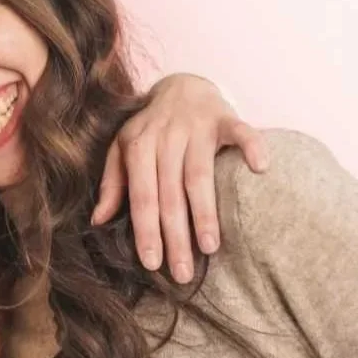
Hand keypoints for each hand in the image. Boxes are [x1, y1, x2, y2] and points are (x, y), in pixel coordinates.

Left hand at [92, 74, 266, 281]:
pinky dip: (252, 146)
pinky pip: (241, 131)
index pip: (142, 196)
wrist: (181, 85)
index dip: (146, 230)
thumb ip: (112, 183)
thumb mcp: (123, 149)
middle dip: (176, 236)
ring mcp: (197, 126)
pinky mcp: (226, 117)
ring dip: (205, 212)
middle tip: (183, 272)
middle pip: (170, 194)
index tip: (152, 264)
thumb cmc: (151, 127)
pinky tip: (260, 168)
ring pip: (200, 175)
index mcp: (138, 146)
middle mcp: (166, 137)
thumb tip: (97, 221)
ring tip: (209, 247)